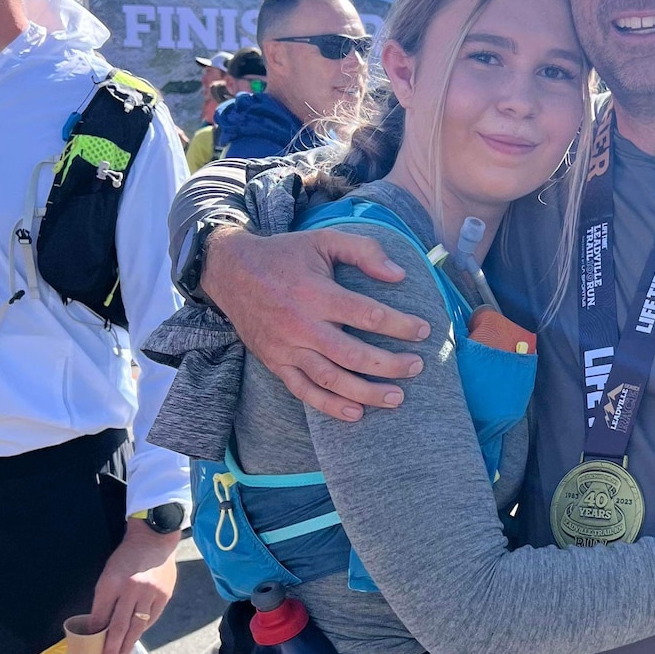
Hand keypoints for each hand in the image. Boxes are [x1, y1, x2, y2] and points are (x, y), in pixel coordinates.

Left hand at [90, 521, 180, 653]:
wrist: (154, 541)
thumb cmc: (127, 558)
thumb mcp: (109, 574)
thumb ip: (105, 598)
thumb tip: (101, 625)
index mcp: (112, 582)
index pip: (101, 614)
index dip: (96, 634)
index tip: (91, 649)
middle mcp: (131, 589)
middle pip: (119, 626)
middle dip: (110, 648)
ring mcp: (150, 594)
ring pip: (136, 626)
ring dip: (127, 644)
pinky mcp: (164, 596)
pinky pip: (151, 619)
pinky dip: (142, 630)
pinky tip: (135, 638)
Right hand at [201, 225, 430, 421]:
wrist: (231, 272)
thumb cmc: (285, 255)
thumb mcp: (324, 240)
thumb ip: (364, 251)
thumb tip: (399, 275)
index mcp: (317, 293)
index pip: (368, 315)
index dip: (401, 325)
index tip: (424, 330)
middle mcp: (301, 324)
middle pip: (353, 354)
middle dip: (390, 365)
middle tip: (417, 367)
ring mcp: (287, 348)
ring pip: (331, 379)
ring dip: (367, 393)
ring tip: (396, 398)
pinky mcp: (276, 363)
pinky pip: (304, 391)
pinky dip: (330, 406)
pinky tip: (356, 413)